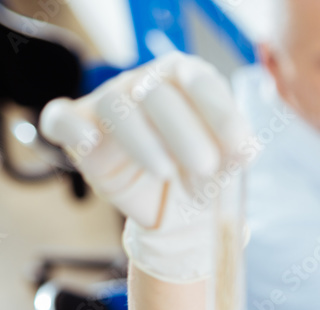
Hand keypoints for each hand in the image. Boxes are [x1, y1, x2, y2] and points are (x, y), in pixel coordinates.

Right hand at [39, 52, 251, 282]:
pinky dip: (70, 126)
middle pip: (158, 92)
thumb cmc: (203, 173)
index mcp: (188, 80)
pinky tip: (89, 142)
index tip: (242, 150)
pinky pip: (62, 117)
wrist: (177, 209)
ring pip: (115, 105)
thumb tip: (246, 150)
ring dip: (143, 141)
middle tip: (206, 167)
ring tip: (167, 172)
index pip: (200, 82)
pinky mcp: (81, 132)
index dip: (221, 115)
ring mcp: (110, 104)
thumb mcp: (227, 165)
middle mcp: (147, 84)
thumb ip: (236, 153)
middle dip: (186, 133)